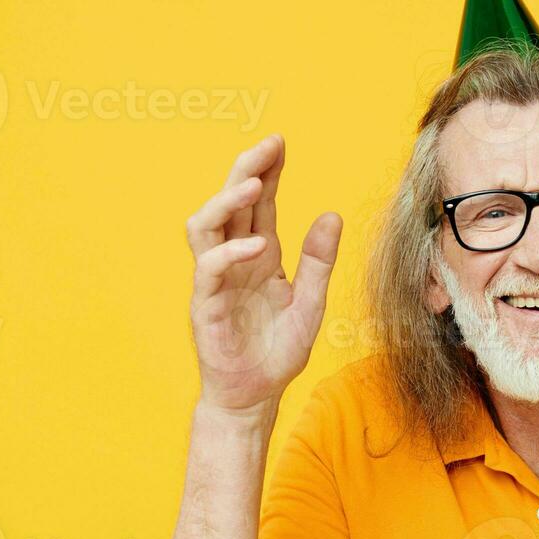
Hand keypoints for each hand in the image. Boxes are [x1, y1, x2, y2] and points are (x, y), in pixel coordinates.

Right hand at [186, 135, 342, 412]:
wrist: (256, 395)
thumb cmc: (278, 350)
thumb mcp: (311, 302)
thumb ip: (319, 261)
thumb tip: (333, 214)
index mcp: (259, 255)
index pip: (259, 203)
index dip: (269, 171)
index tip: (281, 143)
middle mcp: (234, 260)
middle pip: (231, 202)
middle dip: (247, 169)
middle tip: (269, 145)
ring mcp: (216, 281)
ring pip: (206, 226)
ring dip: (228, 201)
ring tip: (255, 184)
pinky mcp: (205, 305)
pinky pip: (208, 270)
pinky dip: (230, 253)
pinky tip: (257, 246)